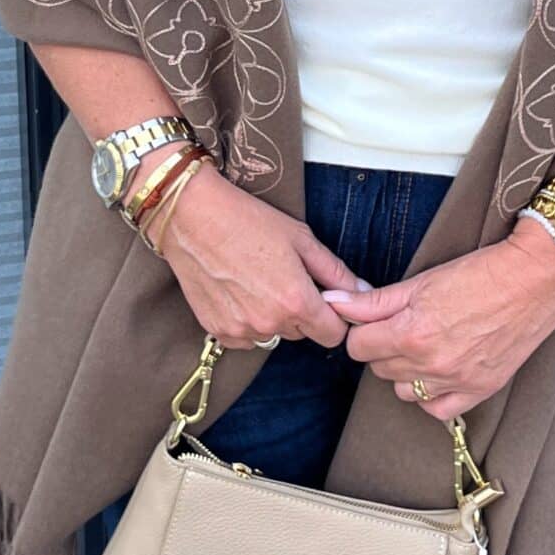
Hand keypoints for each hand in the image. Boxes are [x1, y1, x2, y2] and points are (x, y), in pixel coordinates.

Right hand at [154, 163, 365, 350]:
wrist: (190, 217)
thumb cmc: (247, 220)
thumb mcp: (300, 238)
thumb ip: (335, 271)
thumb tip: (364, 290)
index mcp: (296, 300)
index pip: (334, 335)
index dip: (333, 317)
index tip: (323, 298)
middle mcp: (269, 323)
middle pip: (303, 334)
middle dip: (301, 312)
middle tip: (284, 277)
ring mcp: (241, 330)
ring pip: (274, 335)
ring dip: (273, 317)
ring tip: (257, 280)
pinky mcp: (217, 331)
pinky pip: (246, 337)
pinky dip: (247, 321)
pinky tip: (237, 291)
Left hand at [323, 217, 554, 423]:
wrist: (534, 281)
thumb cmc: (480, 274)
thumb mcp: (421, 282)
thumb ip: (373, 301)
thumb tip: (332, 302)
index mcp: (411, 333)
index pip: (358, 347)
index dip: (364, 331)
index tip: (377, 321)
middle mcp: (430, 364)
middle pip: (379, 368)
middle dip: (385, 347)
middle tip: (407, 325)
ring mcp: (455, 382)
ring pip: (402, 390)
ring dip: (406, 371)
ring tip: (426, 344)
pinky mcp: (478, 392)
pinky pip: (435, 410)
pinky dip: (431, 394)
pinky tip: (440, 371)